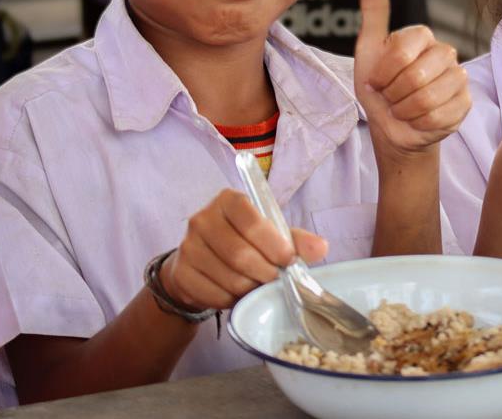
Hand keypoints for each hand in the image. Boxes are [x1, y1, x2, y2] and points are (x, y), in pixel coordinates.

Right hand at [161, 189, 326, 311]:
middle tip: (276, 279)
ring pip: (228, 277)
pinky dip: (232, 300)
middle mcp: (203, 219)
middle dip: (265, 272)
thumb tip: (321, 248)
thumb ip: (296, 240)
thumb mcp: (271, 235)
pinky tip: (238, 294)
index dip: (273, 243)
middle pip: (240, 254)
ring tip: (258, 287)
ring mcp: (187, 246)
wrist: (202, 263)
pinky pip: (214, 295)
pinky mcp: (181, 273)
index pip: (251, 220)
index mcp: (228, 201)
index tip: (288, 259)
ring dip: (250, 289)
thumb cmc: (243, 242)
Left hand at [354, 0, 470, 155]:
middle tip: (391, 97)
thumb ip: (373, 13)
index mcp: (422, 36)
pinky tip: (417, 119)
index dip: (383, 73)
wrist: (392, 124)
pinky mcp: (465, 103)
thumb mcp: (369, 50)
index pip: (401, 53)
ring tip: (403, 108)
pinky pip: (438, 116)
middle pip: (415, 77)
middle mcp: (445, 52)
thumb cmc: (381, 87)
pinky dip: (419, 123)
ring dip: (405, 111)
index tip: (377, 80)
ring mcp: (458, 78)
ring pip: (427, 99)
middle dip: (394, 94)